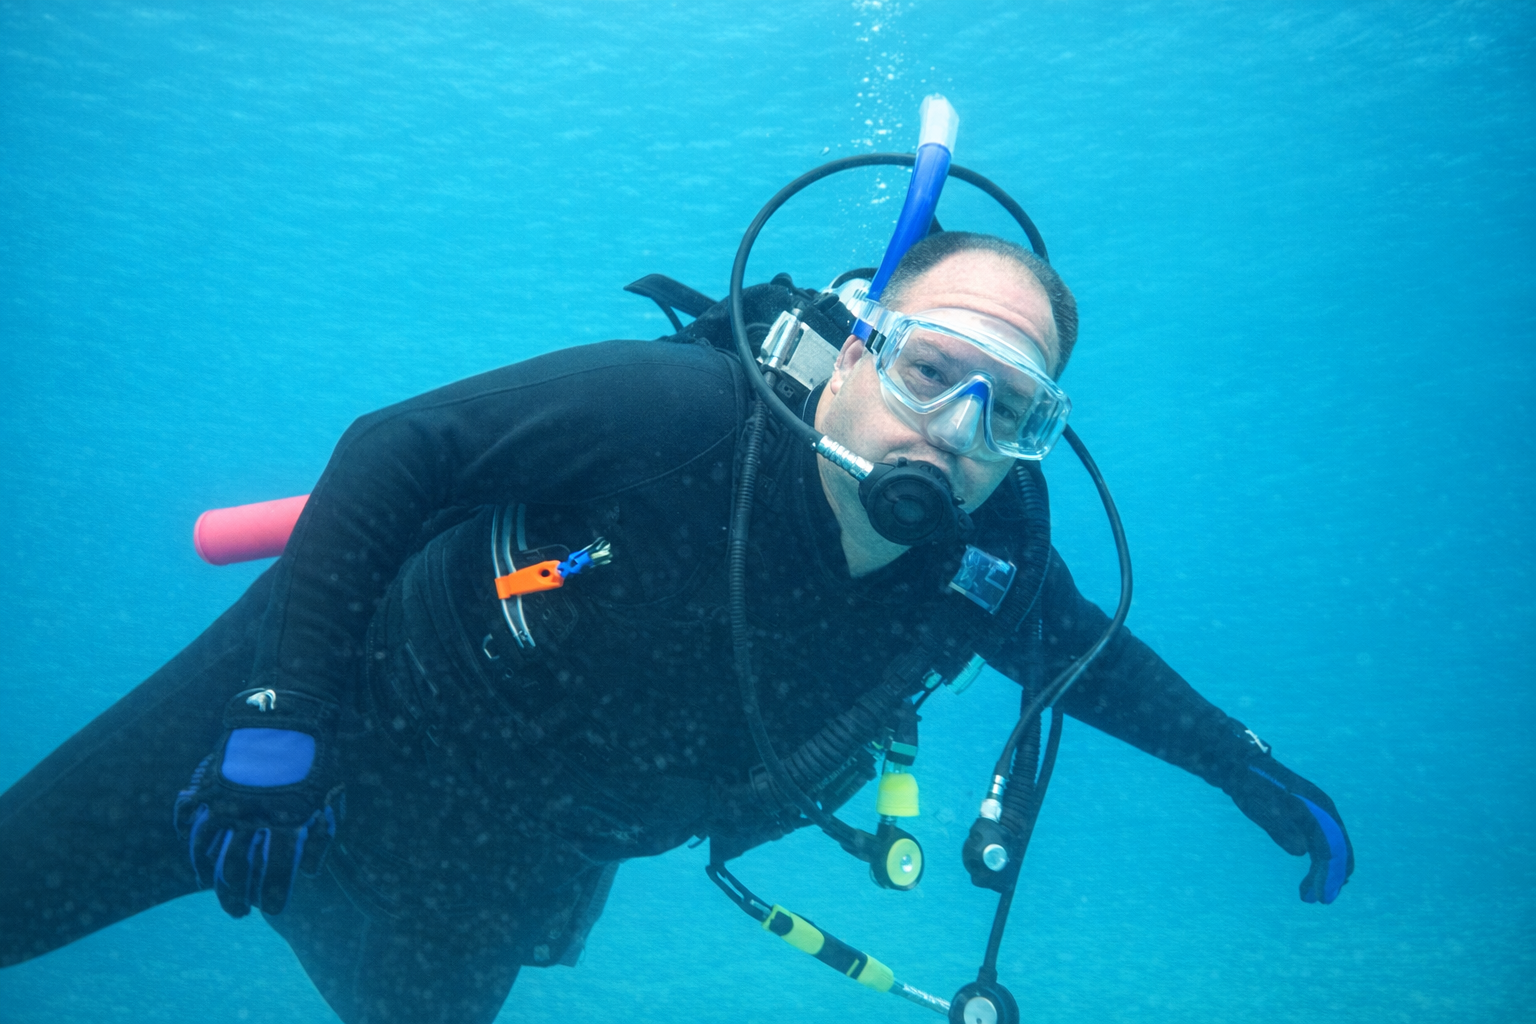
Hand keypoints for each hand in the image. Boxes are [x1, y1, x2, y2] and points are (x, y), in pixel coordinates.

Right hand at [174, 688, 344, 916]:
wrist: (291, 710)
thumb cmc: (318, 755)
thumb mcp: (332, 794)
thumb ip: (322, 835)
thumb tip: (310, 872)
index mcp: (287, 818)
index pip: (276, 869)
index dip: (272, 894)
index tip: (272, 908)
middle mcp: (253, 813)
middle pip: (235, 868)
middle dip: (236, 896)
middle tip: (240, 912)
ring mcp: (228, 798)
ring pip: (207, 850)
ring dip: (209, 875)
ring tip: (213, 888)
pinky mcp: (211, 782)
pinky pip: (190, 817)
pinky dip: (189, 837)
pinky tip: (194, 852)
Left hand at [1222, 744, 1353, 903]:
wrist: (1242, 767)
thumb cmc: (1252, 785)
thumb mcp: (1262, 806)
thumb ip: (1281, 827)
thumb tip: (1302, 850)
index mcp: (1320, 807)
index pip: (1333, 847)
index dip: (1329, 874)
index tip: (1321, 896)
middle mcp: (1324, 812)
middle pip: (1338, 850)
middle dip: (1330, 877)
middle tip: (1317, 899)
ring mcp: (1318, 816)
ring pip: (1331, 850)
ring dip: (1324, 874)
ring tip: (1311, 896)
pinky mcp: (1307, 821)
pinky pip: (1320, 846)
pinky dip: (1318, 864)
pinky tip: (1311, 880)